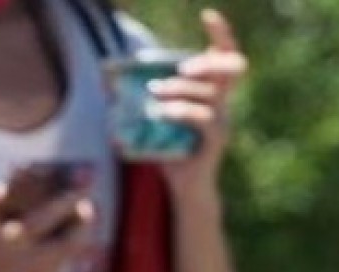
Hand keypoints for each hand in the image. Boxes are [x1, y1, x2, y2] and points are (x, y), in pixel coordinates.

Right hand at [0, 184, 94, 271]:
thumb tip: (18, 184)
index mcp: (8, 240)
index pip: (47, 217)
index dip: (67, 201)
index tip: (80, 189)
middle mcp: (24, 261)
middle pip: (69, 244)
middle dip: (83, 224)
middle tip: (87, 206)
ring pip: (66, 259)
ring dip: (77, 239)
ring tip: (79, 220)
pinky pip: (55, 268)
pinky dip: (64, 252)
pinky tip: (63, 238)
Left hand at [154, 9, 247, 196]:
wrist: (185, 188)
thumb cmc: (169, 148)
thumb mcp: (155, 114)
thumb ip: (142, 95)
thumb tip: (104, 78)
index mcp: (212, 92)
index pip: (226, 57)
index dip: (222, 34)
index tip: (208, 15)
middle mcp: (223, 104)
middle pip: (233, 69)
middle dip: (209, 61)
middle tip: (183, 67)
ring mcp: (223, 122)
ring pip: (209, 93)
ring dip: (179, 88)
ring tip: (154, 92)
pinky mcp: (215, 141)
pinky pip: (203, 118)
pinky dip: (180, 110)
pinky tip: (161, 112)